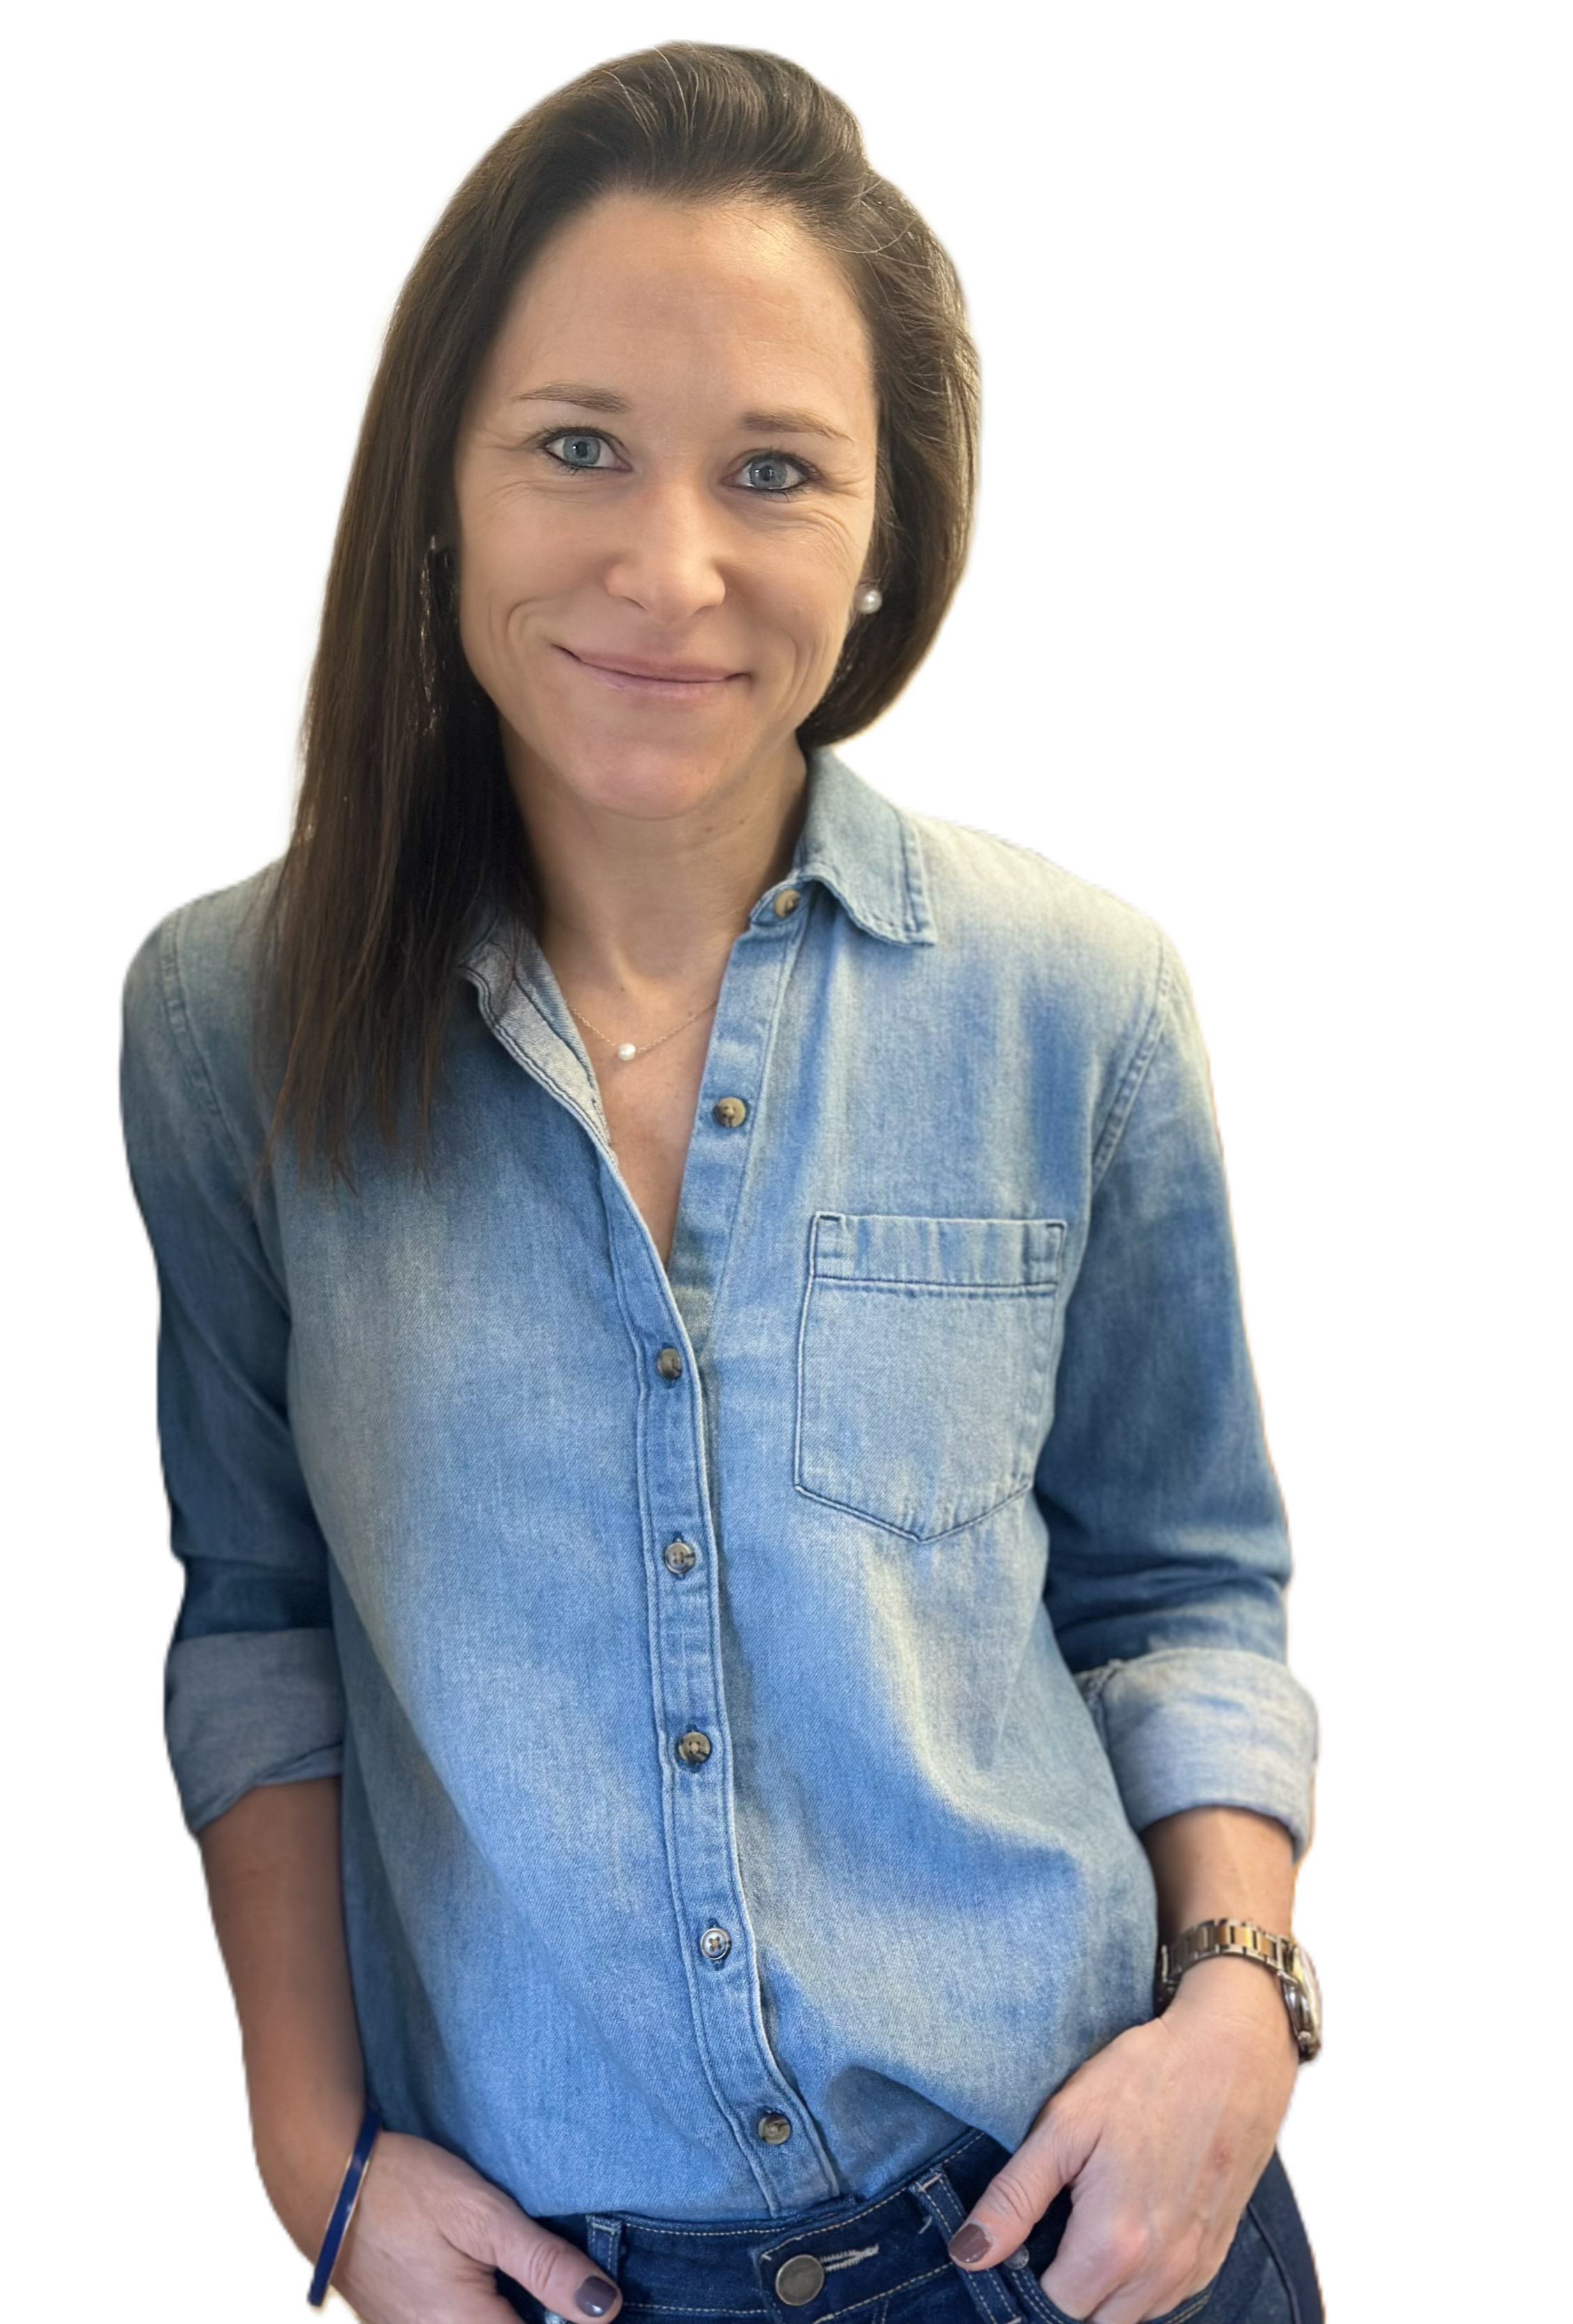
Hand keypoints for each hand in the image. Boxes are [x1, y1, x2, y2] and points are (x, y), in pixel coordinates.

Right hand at [258, 2120, 624, 2323]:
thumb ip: (544, 2264)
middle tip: (570, 2290)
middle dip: (547, 2317)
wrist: (327, 2187)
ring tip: (540, 2289)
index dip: (576, 2323)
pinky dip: (492, 2314)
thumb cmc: (405, 2190)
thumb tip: (607, 2308)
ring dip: (519, 2315)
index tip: (597, 2302)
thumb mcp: (482, 2214)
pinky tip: (501, 2290)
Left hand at [947, 1971, 1302, 2323]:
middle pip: (1092, 2320)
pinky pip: (1165, 2298)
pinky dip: (1139, 2282)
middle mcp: (1160, 2271)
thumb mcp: (1065, 2123)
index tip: (1023, 2238)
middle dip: (1065, 2288)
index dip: (1028, 2276)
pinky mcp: (1214, 2254)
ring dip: (1102, 2290)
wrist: (1233, 2055)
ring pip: (1130, 2316)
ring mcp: (1193, 2267)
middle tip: (1054, 2228)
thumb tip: (969, 2254)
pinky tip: (1128, 2230)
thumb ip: (1015, 2197)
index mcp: (1115, 2243)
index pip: (1054, 2305)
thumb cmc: (1146, 2078)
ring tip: (1088, 2225)